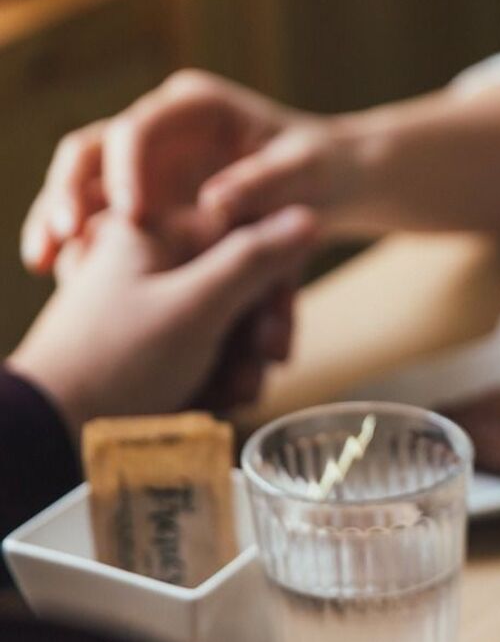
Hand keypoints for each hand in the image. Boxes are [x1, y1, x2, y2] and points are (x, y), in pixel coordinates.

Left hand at [9, 207, 317, 434]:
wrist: (51, 428)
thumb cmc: (118, 361)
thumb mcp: (196, 306)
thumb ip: (254, 259)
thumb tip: (306, 214)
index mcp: (154, 231)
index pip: (244, 236)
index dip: (271, 285)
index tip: (273, 330)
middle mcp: (152, 261)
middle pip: (239, 285)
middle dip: (255, 336)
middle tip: (260, 370)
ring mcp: (149, 302)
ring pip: (226, 322)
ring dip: (241, 363)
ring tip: (232, 396)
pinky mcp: (148, 341)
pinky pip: (203, 349)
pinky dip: (215, 376)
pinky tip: (213, 401)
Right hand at [22, 70, 350, 272]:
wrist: (334, 182)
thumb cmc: (325, 169)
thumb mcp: (307, 172)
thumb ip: (265, 182)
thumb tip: (215, 203)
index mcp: (196, 106)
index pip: (140, 126)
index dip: (127, 168)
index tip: (131, 214)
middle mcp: (162, 126)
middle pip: (92, 149)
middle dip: (69, 190)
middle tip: (62, 235)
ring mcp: (149, 161)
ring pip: (84, 183)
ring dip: (58, 218)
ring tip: (43, 262)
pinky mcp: (148, 195)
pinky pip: (100, 216)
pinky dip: (81, 242)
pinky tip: (64, 276)